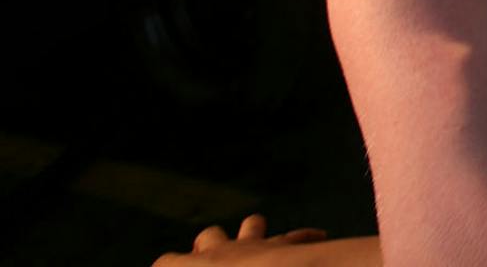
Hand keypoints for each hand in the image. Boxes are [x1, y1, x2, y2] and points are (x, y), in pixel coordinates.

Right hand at [152, 214, 334, 263]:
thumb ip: (182, 264)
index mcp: (197, 265)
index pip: (167, 262)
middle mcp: (222, 250)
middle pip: (210, 236)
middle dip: (209, 243)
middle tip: (211, 256)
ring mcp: (253, 244)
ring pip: (250, 225)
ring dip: (251, 231)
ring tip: (259, 245)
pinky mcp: (282, 245)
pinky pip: (297, 236)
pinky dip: (306, 236)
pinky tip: (318, 236)